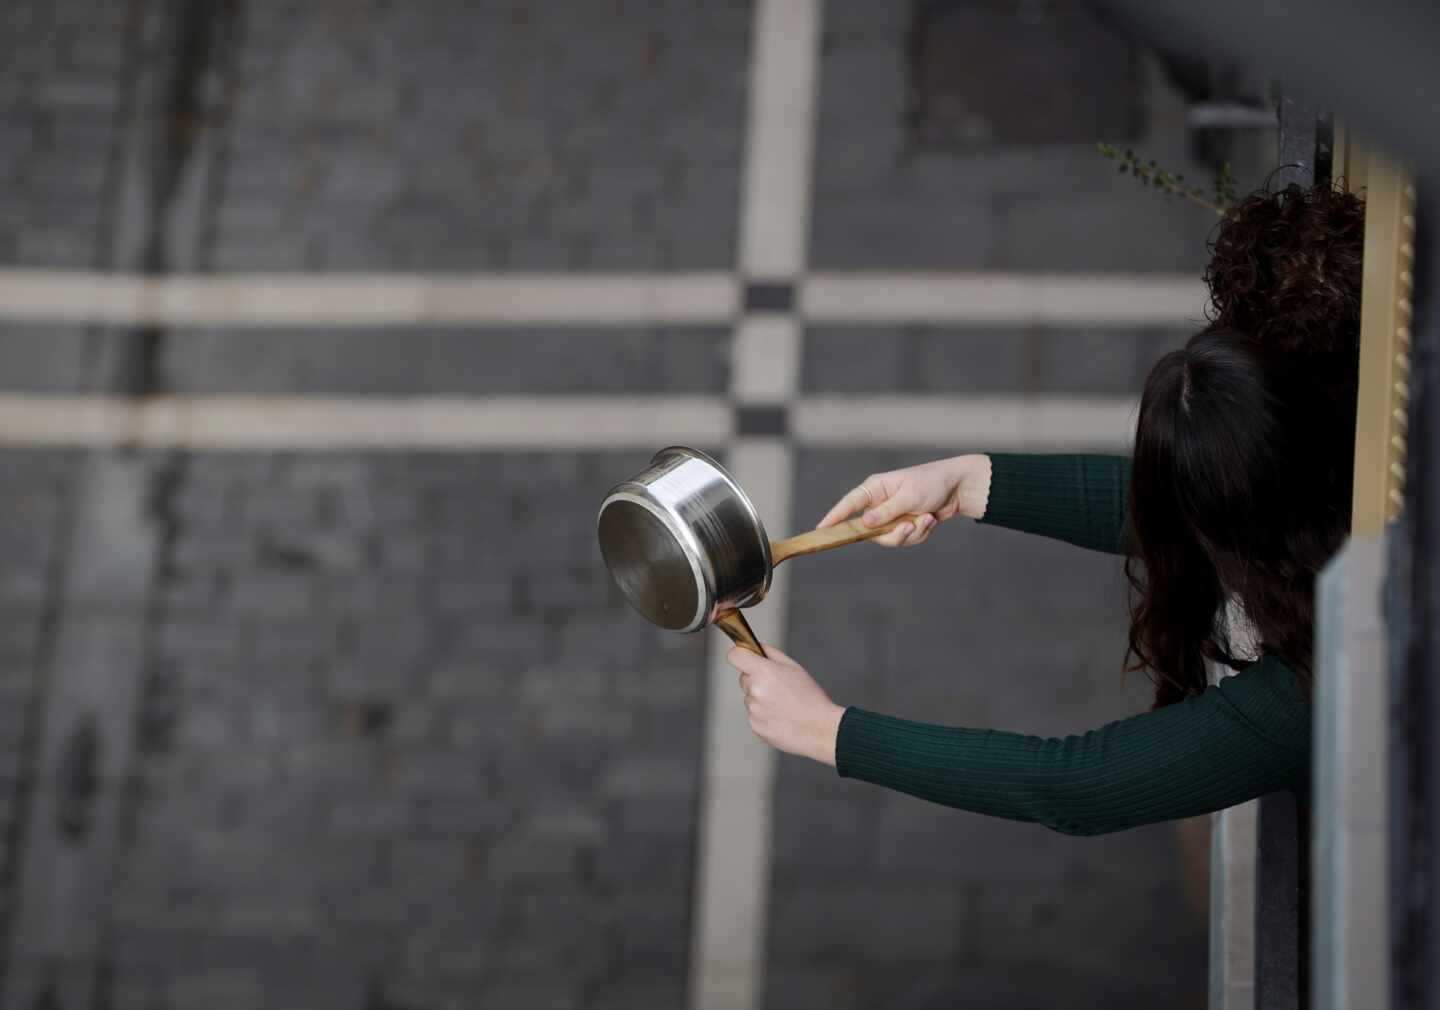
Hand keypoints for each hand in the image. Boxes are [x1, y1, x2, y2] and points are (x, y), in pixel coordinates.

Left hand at [726, 645, 844, 765]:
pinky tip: (781, 716)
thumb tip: (755, 648)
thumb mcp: (794, 667)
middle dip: (756, 679)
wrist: (820, 729)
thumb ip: (770, 654)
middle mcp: (755, 690)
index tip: (746, 657)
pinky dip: (764, 715)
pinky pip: (754, 715)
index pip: (734, 656)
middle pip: (744, 678)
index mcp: (763, 672)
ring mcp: (753, 710)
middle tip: (778, 686)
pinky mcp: (754, 726)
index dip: (740, 654)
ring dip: (761, 699)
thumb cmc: (810, 697)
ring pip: (750, 698)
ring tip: (783, 705)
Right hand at [817, 454, 991, 546]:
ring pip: (889, 539)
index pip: (849, 504)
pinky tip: (931, 519)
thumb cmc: (931, 483)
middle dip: (893, 533)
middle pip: (871, 531)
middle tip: (909, 526)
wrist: (957, 488)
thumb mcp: (908, 497)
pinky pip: (905, 539)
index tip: (820, 530)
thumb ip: (886, 513)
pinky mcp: (904, 525)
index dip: (834, 517)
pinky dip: (921, 533)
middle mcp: (880, 503)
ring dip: (912, 533)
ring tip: (928, 519)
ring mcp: (892, 516)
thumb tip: (864, 524)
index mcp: (875, 489)